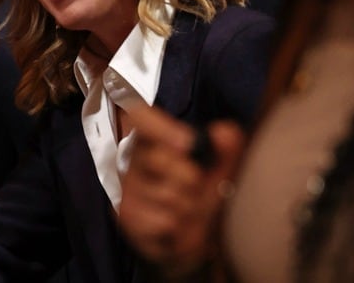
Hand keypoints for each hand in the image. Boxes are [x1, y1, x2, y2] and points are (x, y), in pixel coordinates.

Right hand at [119, 106, 244, 276]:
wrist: (187, 237)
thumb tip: (224, 133)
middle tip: (199, 187)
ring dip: (191, 207)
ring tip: (193, 209)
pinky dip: (180, 227)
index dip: (161, 127)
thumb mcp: (220, 169)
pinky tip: (180, 226)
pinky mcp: (126, 215)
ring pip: (168, 195)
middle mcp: (135, 158)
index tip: (188, 143)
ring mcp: (128, 188)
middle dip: (192, 178)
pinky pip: (163, 221)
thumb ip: (227, 149)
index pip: (141, 116)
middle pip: (162, 159)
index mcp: (155, 137)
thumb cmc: (201, 194)